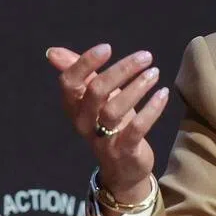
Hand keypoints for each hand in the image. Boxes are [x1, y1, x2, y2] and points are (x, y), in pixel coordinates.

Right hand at [45, 44, 169, 208]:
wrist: (122, 168)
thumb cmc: (110, 125)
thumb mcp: (95, 99)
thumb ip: (80, 74)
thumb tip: (53, 51)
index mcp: (74, 106)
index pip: (69, 82)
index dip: (85, 63)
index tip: (107, 48)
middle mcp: (83, 122)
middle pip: (96, 91)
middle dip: (122, 70)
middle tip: (146, 56)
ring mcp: (103, 138)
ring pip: (115, 109)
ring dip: (137, 87)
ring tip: (154, 72)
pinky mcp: (123, 150)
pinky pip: (136, 128)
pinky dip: (151, 110)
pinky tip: (163, 94)